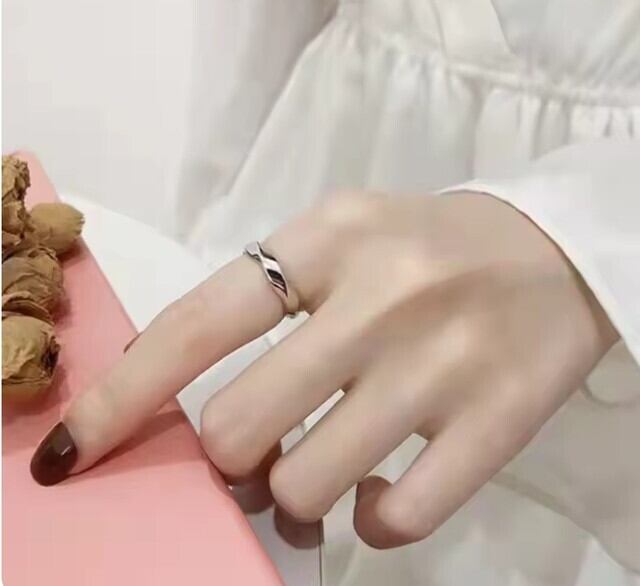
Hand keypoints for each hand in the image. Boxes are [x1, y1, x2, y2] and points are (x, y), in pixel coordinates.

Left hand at [31, 191, 616, 547]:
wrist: (559, 250)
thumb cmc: (428, 245)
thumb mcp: (340, 238)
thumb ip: (258, 302)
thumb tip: (176, 394)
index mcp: (330, 238)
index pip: (198, 323)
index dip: (123, 396)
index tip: (74, 448)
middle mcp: (383, 295)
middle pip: (240, 426)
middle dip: (226, 459)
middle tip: (249, 456)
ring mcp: (444, 362)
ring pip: (308, 482)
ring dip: (289, 499)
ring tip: (310, 481)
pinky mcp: (500, 419)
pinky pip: (399, 518)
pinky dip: (370, 524)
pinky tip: (376, 494)